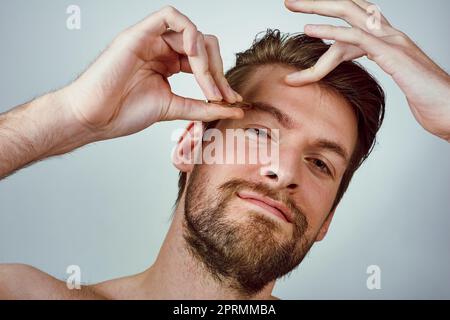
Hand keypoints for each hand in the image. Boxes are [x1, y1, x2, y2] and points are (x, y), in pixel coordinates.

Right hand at [64, 6, 243, 140]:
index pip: (203, 62)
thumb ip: (203, 107)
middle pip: (203, 45)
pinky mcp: (139, 33)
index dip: (220, 79)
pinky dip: (189, 33)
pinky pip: (170, 16)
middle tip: (221, 94)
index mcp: (168, 64)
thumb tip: (234, 110)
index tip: (230, 101)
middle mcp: (161, 49)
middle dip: (217, 70)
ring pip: (192, 33)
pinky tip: (195, 56)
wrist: (94, 117)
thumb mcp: (174, 108)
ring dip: (206, 59)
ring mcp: (150, 40)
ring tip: (208, 84)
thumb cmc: (123, 112)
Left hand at [284, 0, 449, 141]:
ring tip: (291, 5)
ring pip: (350, 14)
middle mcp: (390, 35)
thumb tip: (362, 81)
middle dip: (319, 3)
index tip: (306, 21)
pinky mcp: (393, 54)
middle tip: (291, 1)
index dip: (330, 19)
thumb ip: (382, 72)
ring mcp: (393, 41)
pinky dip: (330, 31)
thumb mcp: (399, 84)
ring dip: (318, 8)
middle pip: (349, 8)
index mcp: (389, 41)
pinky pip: (357, 37)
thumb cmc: (431, 102)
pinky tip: (309, 29)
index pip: (356, 21)